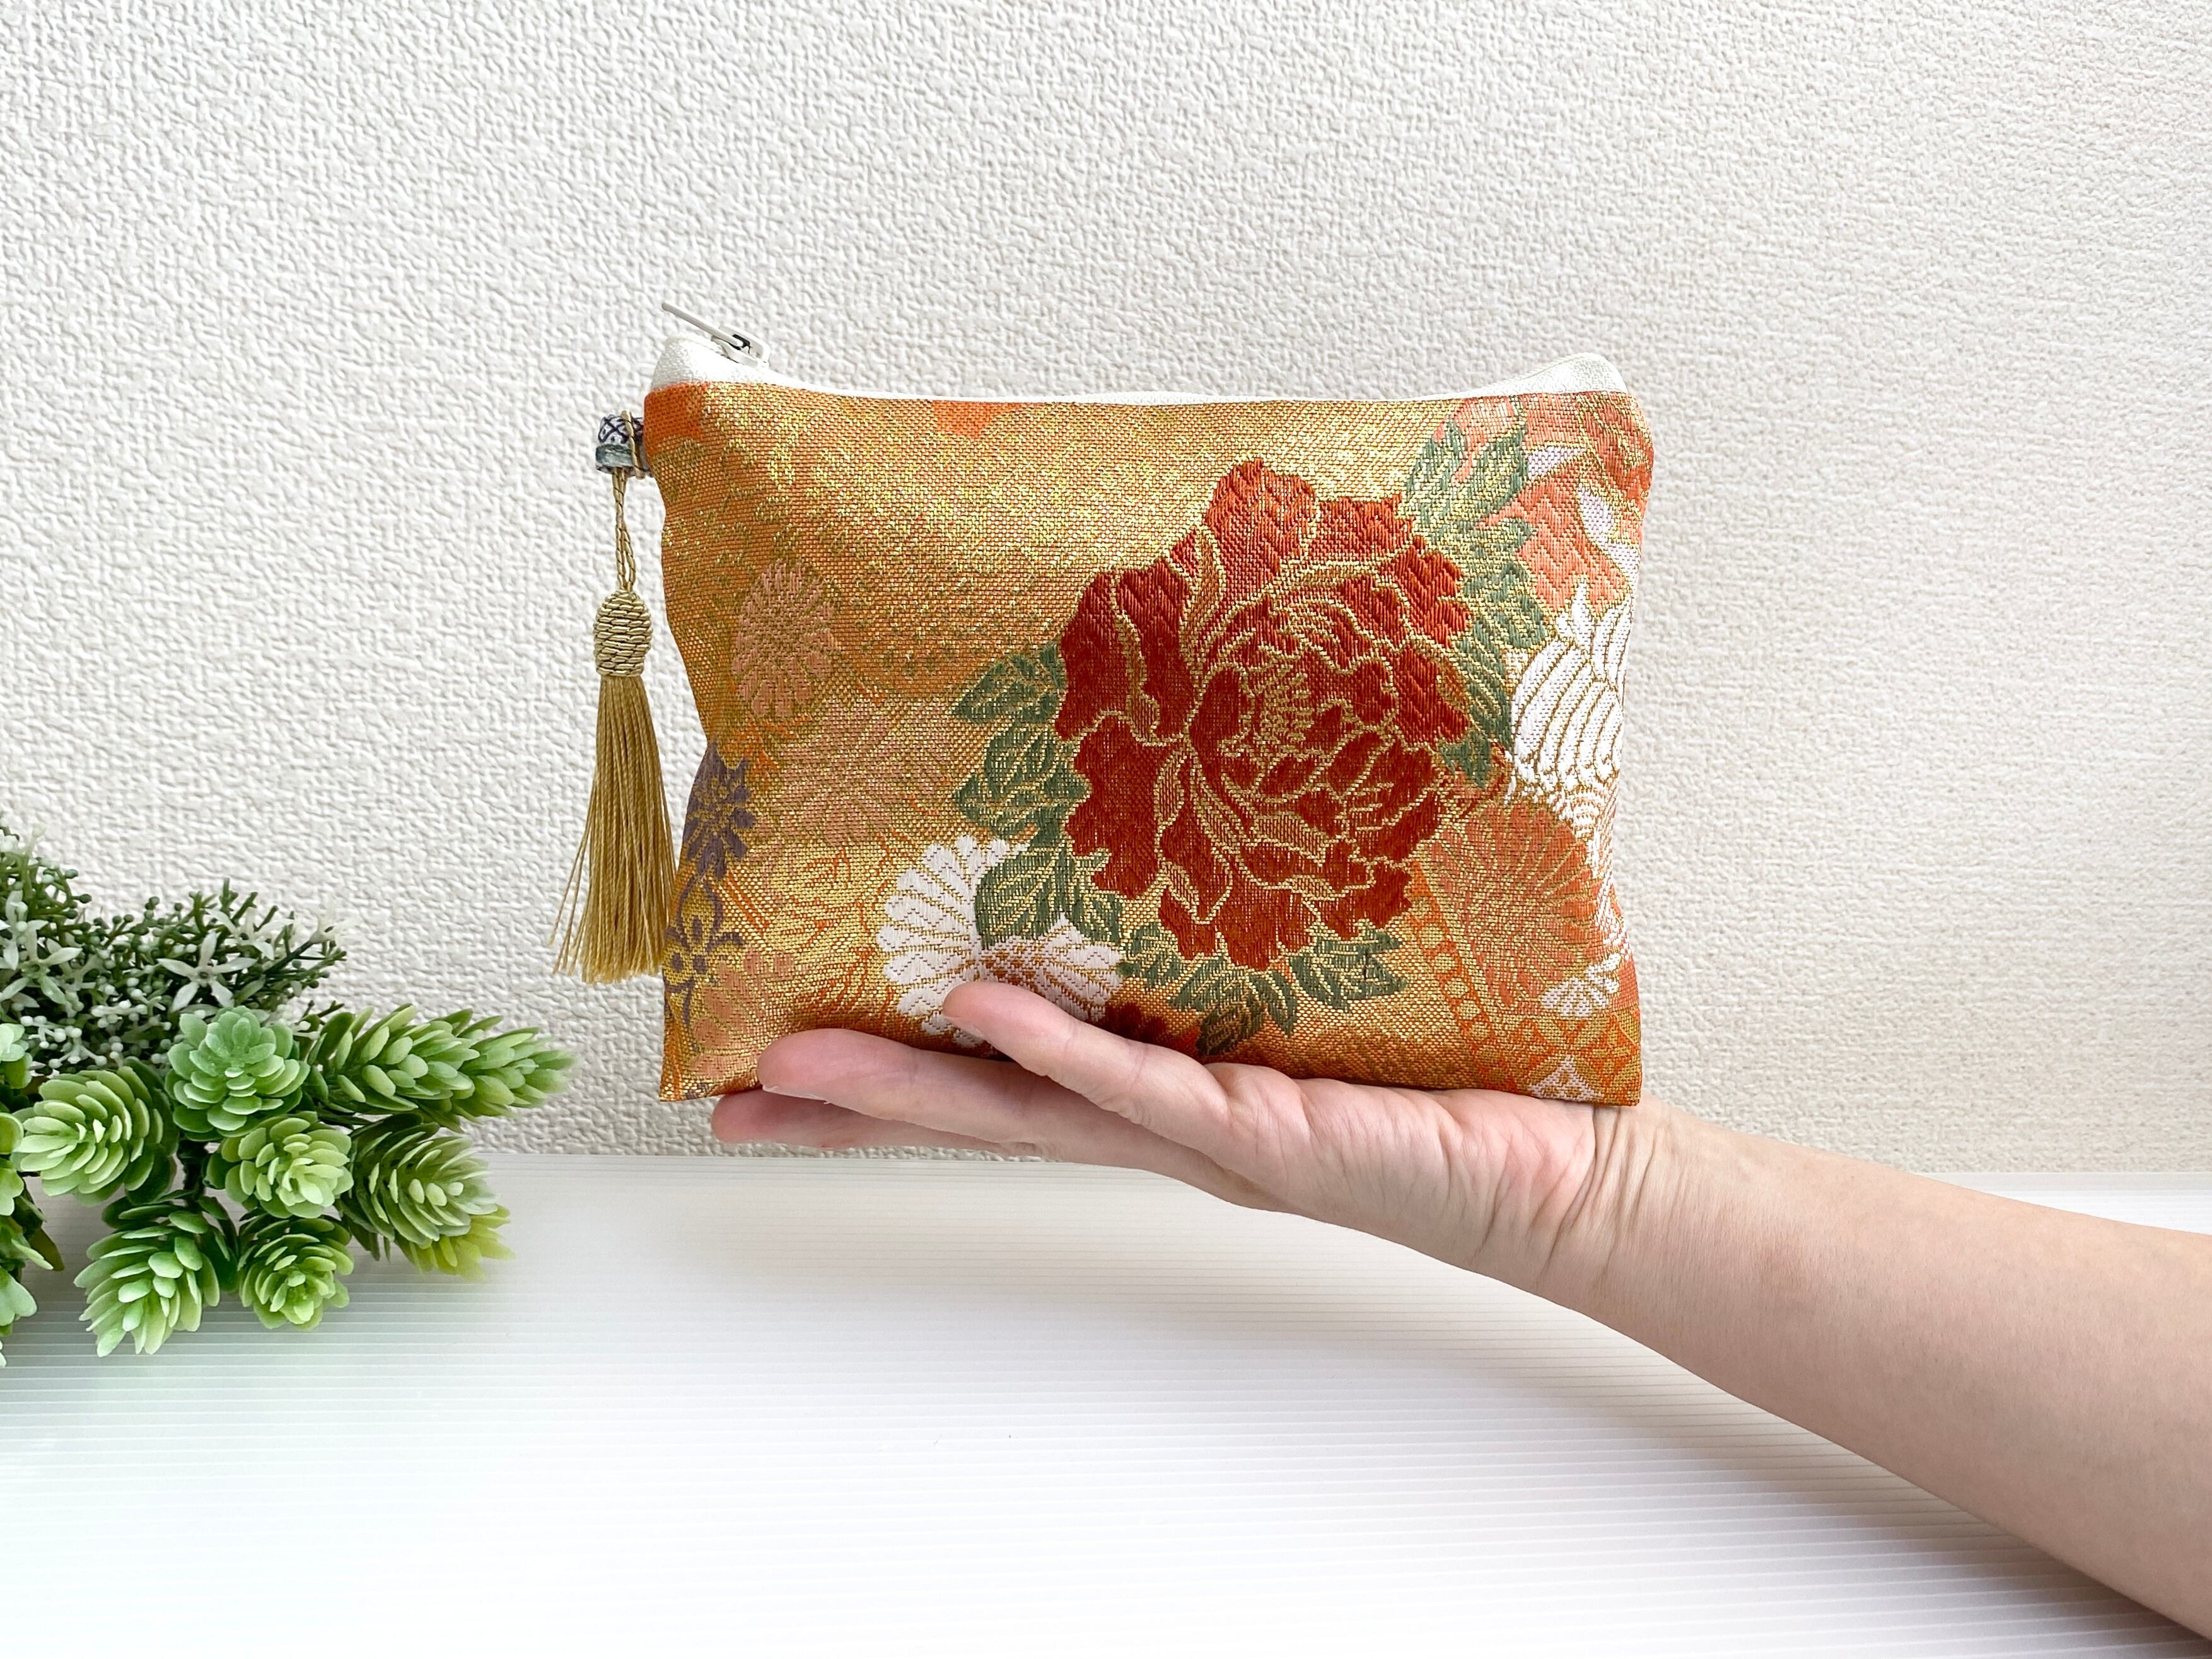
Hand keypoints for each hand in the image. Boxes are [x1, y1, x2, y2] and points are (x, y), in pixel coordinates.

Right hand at [713, 980, 1656, 1297]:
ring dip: (914, 1088)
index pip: (995, 1075)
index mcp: (1157, 1082)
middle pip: (978, 1106)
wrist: (1554, 1168)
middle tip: (731, 1088)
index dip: (885, 1071)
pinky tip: (984, 1021)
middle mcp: (1160, 1118)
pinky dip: (1065, 1058)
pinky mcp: (1268, 1138)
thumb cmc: (1437, 1074)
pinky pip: (1149, 1093)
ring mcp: (1203, 1136)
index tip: (778, 1052)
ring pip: (1030, 1110)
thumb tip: (1173, 818)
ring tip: (802, 1065)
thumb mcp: (1306, 988)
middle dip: (853, 1098)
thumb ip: (1227, 931)